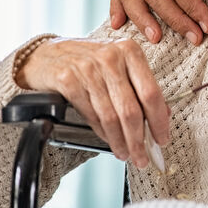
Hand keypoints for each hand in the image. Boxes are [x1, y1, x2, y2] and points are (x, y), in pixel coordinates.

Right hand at [16, 38, 169, 166]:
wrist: (44, 56)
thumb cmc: (87, 62)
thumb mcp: (119, 65)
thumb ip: (140, 86)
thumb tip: (163, 115)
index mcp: (130, 51)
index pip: (151, 92)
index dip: (159, 121)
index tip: (162, 138)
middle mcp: (111, 58)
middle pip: (131, 109)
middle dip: (138, 139)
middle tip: (142, 157)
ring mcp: (88, 69)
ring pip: (110, 116)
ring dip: (120, 141)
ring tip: (126, 153)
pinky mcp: (67, 80)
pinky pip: (91, 115)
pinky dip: (101, 133)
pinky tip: (108, 140)